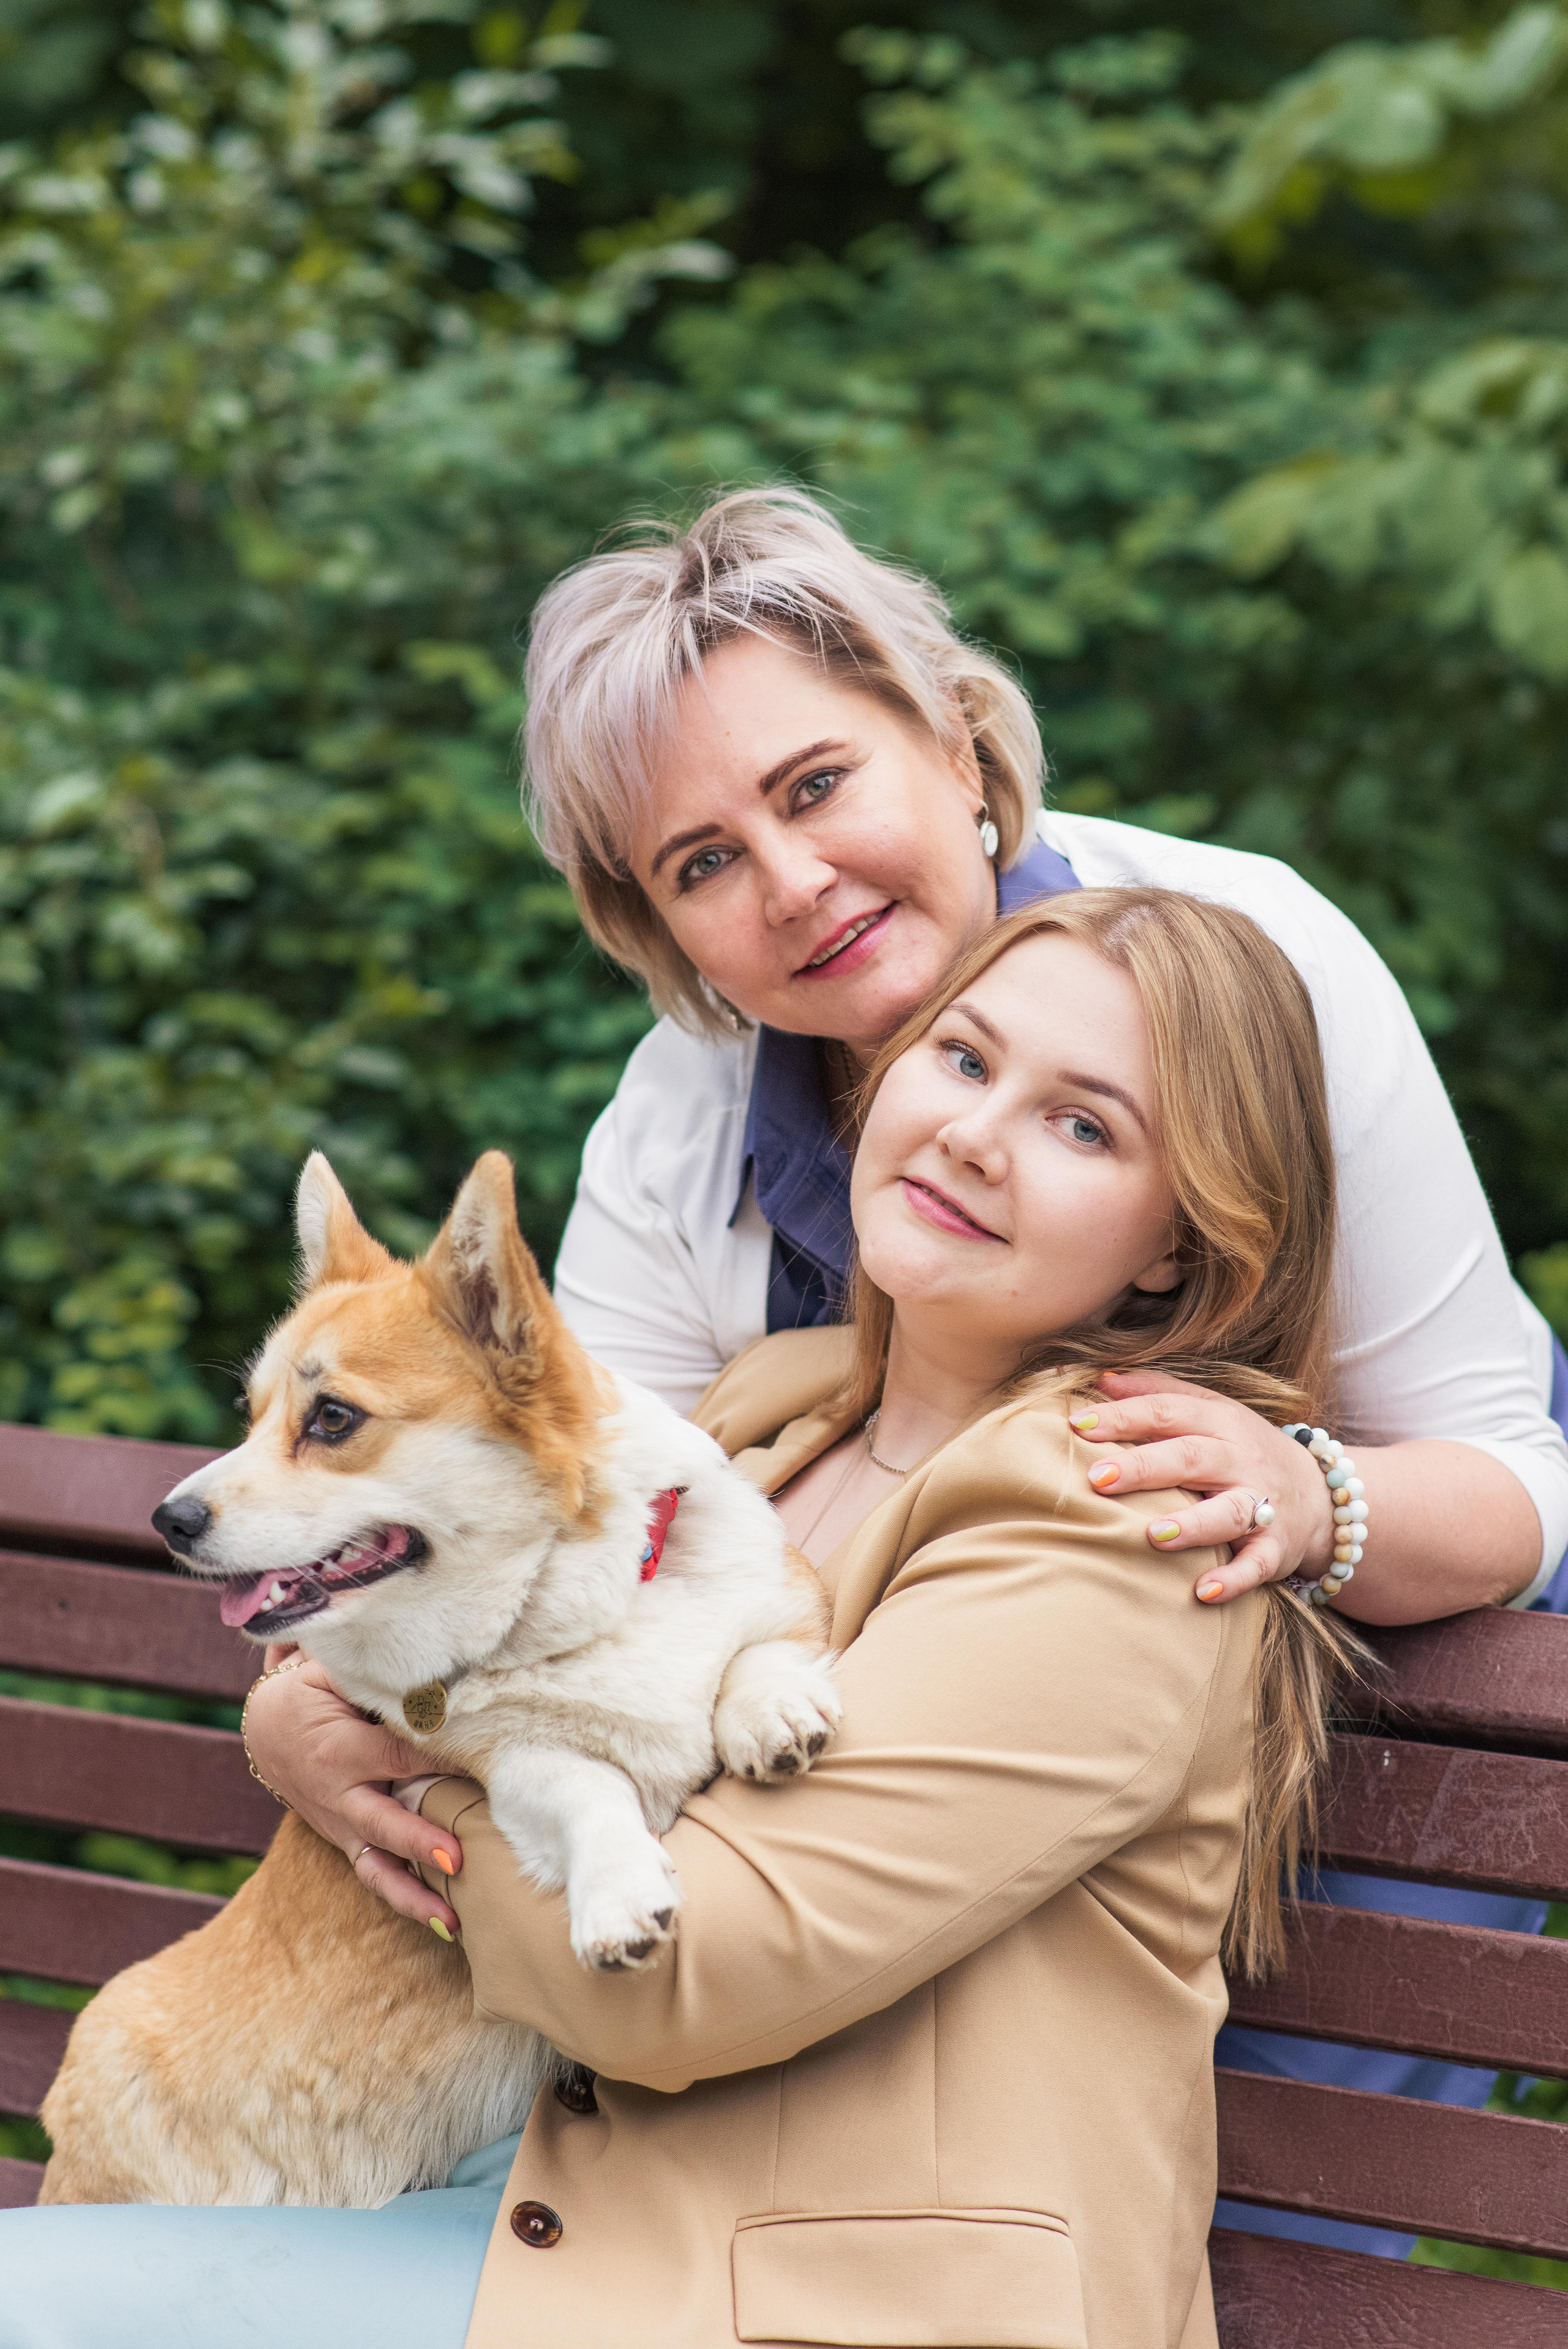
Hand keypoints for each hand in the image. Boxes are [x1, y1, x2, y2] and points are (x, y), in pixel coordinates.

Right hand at [244, 1655, 461, 1933]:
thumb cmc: (310, 1692)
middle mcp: (338, 1794)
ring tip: (454, 1916)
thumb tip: (429, 1670)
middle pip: (384, 1821)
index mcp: (340, 1748)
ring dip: (415, 1894)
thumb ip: (373, 1673)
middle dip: (419, 1841)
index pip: (401, 1755)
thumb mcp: (330, 1671)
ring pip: (377, 1866)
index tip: (489, 1765)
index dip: (444, 1759)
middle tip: (459, 1857)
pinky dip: (405, 1899)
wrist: (264, 1729)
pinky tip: (445, 1921)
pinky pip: (374, 1874)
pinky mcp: (346, 1840)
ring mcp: (341, 1824)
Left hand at [1070, 1369, 1335, 1602]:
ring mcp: (1263, 1504)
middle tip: (1097, 1477)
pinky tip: (1204, 1592)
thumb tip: (1100, 1378)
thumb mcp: (1210, 1410)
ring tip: (1153, 1535)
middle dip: (1145, 1466)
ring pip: (1229, 1512)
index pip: (1167, 1411)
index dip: (1122, 1417)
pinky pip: (1257, 1565)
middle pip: (1191, 1458)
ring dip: (1192, 1525)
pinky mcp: (1275, 1548)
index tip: (1076, 1425)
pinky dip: (1234, 1579)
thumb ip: (1158, 1392)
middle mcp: (1241, 1460)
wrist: (1321, 1495)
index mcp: (1219, 1421)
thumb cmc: (1242, 1449)